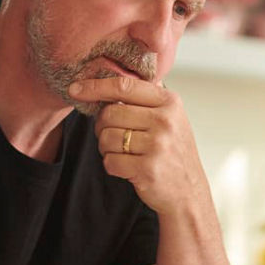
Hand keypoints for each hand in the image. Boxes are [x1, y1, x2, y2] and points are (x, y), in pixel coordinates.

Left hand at [69, 77, 209, 213]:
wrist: (188, 191)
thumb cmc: (173, 151)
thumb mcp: (171, 117)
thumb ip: (147, 96)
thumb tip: (111, 73)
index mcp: (169, 103)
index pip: (124, 86)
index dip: (95, 86)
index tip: (75, 89)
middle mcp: (165, 121)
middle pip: (109, 114)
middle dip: (102, 127)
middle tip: (113, 136)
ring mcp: (158, 146)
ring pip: (107, 138)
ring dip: (107, 148)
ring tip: (124, 153)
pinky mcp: (148, 169)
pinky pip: (110, 161)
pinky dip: (112, 165)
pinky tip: (127, 168)